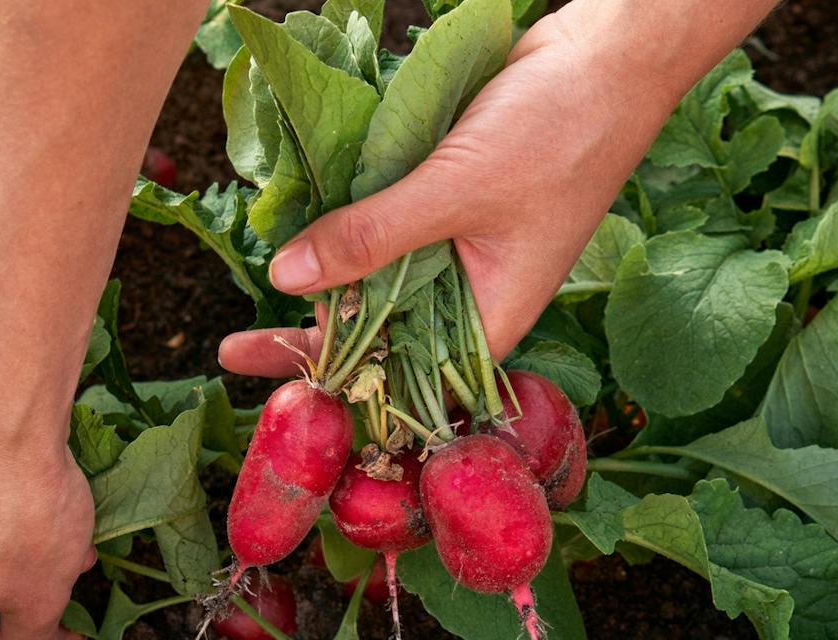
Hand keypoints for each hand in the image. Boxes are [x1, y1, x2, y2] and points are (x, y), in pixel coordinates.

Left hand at [221, 1, 703, 376]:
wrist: (606, 54)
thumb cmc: (559, 130)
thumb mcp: (454, 189)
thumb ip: (370, 237)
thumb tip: (286, 279)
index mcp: (491, 318)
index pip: (403, 376)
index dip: (337, 386)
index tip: (272, 387)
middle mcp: (472, 294)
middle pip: (381, 335)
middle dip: (315, 341)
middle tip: (231, 350)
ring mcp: (456, 249)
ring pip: (377, 281)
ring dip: (325, 282)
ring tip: (253, 297)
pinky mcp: (442, 203)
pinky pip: (384, 230)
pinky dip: (346, 230)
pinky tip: (294, 233)